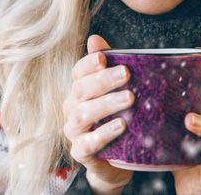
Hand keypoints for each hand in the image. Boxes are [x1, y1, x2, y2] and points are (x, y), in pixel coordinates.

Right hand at [63, 35, 134, 193]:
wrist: (114, 161)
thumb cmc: (114, 120)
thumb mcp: (114, 93)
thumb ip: (106, 67)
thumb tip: (95, 38)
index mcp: (79, 91)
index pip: (78, 72)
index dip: (88, 64)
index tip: (103, 57)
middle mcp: (72, 108)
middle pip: (81, 90)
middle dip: (103, 80)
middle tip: (126, 74)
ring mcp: (74, 130)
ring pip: (83, 114)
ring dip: (106, 105)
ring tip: (129, 99)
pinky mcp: (80, 152)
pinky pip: (88, 142)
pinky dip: (104, 133)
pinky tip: (121, 126)